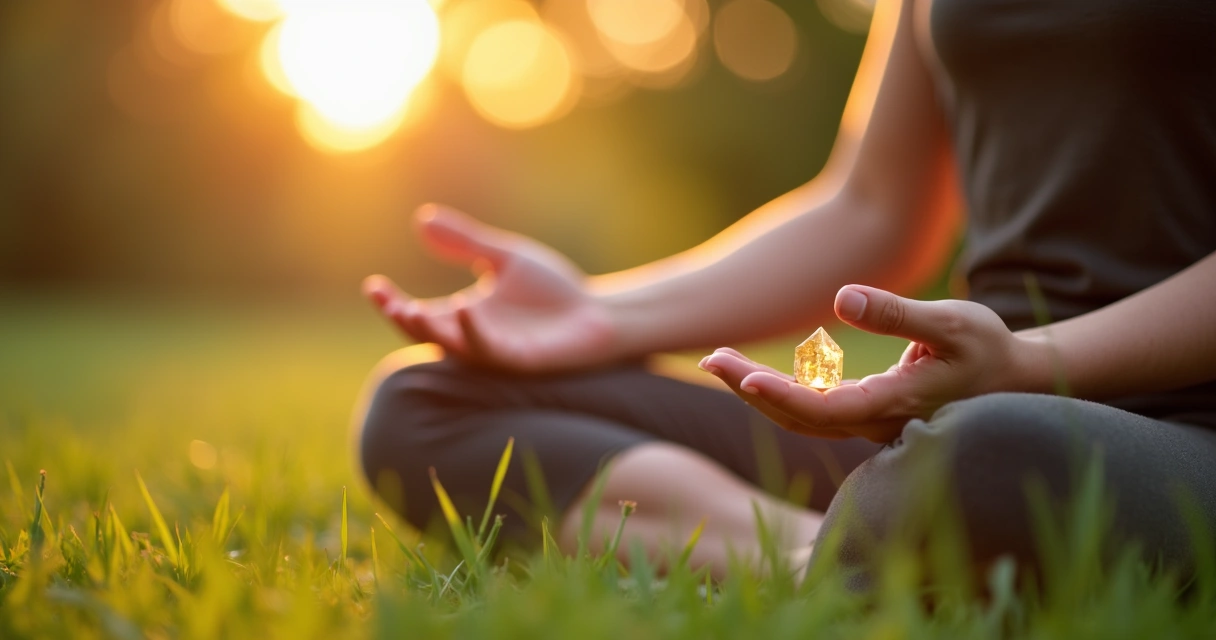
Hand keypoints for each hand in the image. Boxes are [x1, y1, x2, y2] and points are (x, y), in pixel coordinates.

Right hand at [363, 204, 616, 372]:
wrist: (599, 314)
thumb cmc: (554, 291)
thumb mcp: (504, 258)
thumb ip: (465, 243)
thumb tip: (422, 219)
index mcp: (464, 315)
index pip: (419, 312)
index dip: (393, 303)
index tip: (373, 285)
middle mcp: (473, 336)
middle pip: (427, 334)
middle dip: (403, 319)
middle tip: (387, 300)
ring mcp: (495, 351)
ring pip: (452, 347)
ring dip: (430, 330)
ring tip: (410, 309)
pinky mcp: (519, 360)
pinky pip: (490, 350)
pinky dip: (473, 331)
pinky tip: (463, 308)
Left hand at [699, 285, 1029, 442]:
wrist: (1013, 379)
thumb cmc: (987, 347)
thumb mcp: (953, 321)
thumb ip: (898, 313)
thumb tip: (843, 298)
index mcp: (894, 404)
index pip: (825, 409)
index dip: (782, 395)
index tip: (744, 376)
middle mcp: (875, 422)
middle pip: (800, 415)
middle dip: (751, 389)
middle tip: (711, 358)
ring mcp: (869, 423)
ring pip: (802, 415)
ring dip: (758, 391)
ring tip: (719, 362)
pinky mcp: (865, 414)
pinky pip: (812, 409)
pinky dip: (780, 392)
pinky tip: (755, 373)